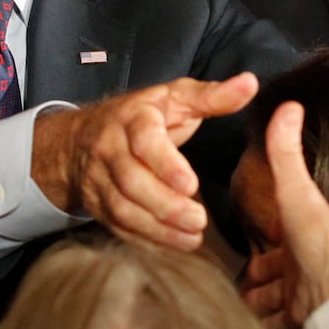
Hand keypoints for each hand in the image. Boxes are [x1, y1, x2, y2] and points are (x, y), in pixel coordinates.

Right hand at [31, 72, 258, 250]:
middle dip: (166, 205)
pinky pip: (118, 226)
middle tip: (199, 220)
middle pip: (132, 182)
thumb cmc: (139, 116)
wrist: (79, 139)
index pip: (144, 142)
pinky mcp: (97, 205)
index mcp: (131, 118)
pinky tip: (172, 245)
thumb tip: (250, 84)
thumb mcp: (172, 98)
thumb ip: (212, 96)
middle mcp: (109, 149)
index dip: (165, 165)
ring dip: (158, 228)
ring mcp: (100, 180)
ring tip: (192, 239)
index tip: (191, 185)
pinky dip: (145, 240)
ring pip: (123, 209)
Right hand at [246, 100, 328, 327]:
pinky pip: (272, 327)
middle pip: (274, 272)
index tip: (257, 238)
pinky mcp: (295, 325)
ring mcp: (300, 297)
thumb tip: (288, 105)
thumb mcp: (297, 193)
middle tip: (236, 277)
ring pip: (270, 301)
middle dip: (257, 275)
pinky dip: (259, 326)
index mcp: (305, 236)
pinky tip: (242, 325)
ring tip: (233, 302)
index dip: (269, 237)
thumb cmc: (323, 245)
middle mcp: (305, 267)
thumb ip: (285, 155)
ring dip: (255, 302)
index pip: (281, 237)